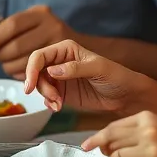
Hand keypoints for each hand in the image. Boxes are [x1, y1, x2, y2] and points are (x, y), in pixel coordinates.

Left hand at [0, 5, 72, 77]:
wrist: (79, 46)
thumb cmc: (44, 34)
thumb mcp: (30, 24)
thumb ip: (9, 30)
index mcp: (39, 13)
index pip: (12, 25)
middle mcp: (52, 26)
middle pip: (16, 45)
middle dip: (0, 55)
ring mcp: (60, 44)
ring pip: (24, 62)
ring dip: (9, 67)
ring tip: (7, 65)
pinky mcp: (64, 63)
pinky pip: (35, 73)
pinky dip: (22, 75)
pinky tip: (21, 71)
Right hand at [22, 39, 138, 112]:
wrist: (126, 96)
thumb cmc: (116, 76)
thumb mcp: (98, 68)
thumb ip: (75, 68)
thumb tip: (52, 70)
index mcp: (65, 49)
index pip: (39, 56)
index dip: (31, 70)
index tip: (29, 86)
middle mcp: (59, 62)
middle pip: (36, 72)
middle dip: (40, 86)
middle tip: (53, 98)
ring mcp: (59, 77)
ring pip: (39, 85)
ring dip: (46, 96)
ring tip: (59, 104)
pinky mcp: (61, 92)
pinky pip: (46, 96)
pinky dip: (49, 103)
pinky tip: (58, 107)